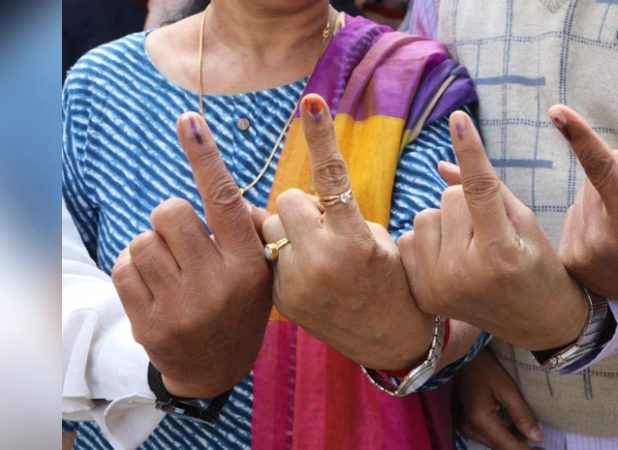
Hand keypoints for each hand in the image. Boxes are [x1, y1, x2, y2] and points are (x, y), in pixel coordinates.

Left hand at [112, 112, 271, 397]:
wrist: (214, 370)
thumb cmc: (238, 307)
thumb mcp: (260, 271)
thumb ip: (249, 229)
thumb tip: (222, 187)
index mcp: (248, 266)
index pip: (225, 201)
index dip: (206, 158)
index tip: (188, 121)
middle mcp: (217, 285)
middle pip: (170, 213)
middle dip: (171, 219)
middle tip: (183, 241)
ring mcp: (181, 306)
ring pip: (143, 239)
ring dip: (153, 245)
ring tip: (170, 268)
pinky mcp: (149, 323)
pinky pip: (124, 267)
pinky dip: (134, 267)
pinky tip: (153, 284)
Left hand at [261, 94, 432, 370]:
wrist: (390, 338)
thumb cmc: (391, 278)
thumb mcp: (377, 239)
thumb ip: (337, 213)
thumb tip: (295, 201)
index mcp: (354, 239)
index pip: (332, 176)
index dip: (322, 135)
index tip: (311, 101)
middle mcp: (322, 259)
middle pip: (288, 200)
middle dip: (304, 207)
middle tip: (325, 228)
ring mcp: (298, 282)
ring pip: (273, 227)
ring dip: (290, 231)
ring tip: (317, 254)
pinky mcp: (282, 299)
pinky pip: (270, 256)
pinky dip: (286, 257)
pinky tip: (311, 277)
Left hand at [399, 111, 586, 351]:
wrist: (537, 322)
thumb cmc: (538, 265)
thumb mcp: (524, 223)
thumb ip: (487, 189)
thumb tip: (440, 163)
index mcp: (499, 254)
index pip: (479, 190)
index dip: (471, 150)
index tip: (459, 118)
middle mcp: (464, 274)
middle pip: (449, 196)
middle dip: (468, 203)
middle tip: (490, 231)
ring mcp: (439, 288)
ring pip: (425, 214)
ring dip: (445, 220)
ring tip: (470, 246)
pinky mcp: (422, 295)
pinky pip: (409, 238)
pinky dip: (428, 240)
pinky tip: (450, 259)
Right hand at [456, 350, 542, 449]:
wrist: (462, 356)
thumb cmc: (486, 366)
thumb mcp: (507, 387)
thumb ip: (521, 413)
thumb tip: (537, 437)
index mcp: (480, 420)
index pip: (508, 446)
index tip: (545, 449)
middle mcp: (470, 428)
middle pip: (499, 448)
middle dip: (521, 448)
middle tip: (541, 445)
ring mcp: (465, 427)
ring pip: (493, 444)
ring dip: (511, 442)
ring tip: (532, 438)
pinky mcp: (465, 423)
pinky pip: (486, 437)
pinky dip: (502, 436)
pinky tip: (516, 430)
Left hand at [551, 105, 617, 329]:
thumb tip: (594, 152)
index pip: (602, 168)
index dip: (579, 136)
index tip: (557, 112)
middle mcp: (600, 238)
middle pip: (593, 183)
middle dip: (615, 185)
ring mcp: (581, 253)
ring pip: (581, 200)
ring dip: (600, 204)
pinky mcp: (569, 261)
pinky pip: (573, 218)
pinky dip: (589, 221)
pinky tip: (609, 242)